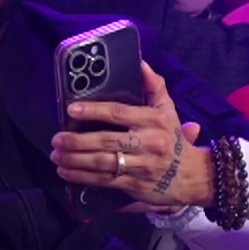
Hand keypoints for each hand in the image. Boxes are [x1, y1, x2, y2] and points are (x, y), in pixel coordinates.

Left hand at [51, 64, 211, 208]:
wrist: (192, 176)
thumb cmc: (174, 140)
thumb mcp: (168, 110)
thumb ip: (154, 86)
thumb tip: (141, 64)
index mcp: (153, 121)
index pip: (118, 113)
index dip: (93, 110)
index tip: (71, 110)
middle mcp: (148, 143)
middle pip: (106, 140)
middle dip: (77, 140)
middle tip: (56, 138)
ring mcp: (141, 166)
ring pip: (102, 163)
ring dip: (75, 160)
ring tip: (56, 154)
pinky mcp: (135, 186)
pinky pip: (105, 181)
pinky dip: (82, 177)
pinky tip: (66, 171)